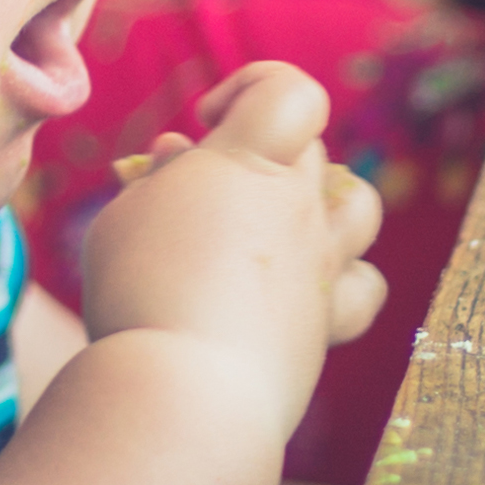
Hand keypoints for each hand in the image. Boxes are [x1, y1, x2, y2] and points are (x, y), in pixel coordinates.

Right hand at [74, 62, 386, 401]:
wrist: (185, 396)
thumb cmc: (139, 299)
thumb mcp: (122, 221)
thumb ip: (156, 180)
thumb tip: (180, 154)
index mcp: (247, 164)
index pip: (290, 91)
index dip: (251, 88)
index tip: (206, 124)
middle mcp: (298, 208)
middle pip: (309, 149)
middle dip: (258, 157)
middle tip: (200, 201)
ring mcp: (322, 266)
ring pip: (359, 205)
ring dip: (321, 203)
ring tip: (269, 231)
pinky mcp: (329, 324)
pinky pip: (363, 286)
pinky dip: (339, 280)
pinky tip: (298, 293)